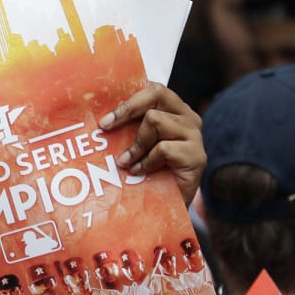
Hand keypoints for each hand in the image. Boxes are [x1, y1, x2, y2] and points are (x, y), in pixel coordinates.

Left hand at [99, 82, 204, 205]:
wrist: (169, 205)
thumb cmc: (148, 172)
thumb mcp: (135, 145)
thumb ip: (126, 128)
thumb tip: (98, 117)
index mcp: (174, 110)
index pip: (153, 89)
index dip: (127, 97)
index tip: (104, 114)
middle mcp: (188, 117)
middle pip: (157, 93)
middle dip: (126, 108)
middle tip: (104, 126)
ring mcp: (195, 135)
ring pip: (156, 120)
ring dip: (135, 143)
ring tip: (125, 162)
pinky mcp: (197, 155)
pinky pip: (163, 148)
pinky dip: (146, 161)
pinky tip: (139, 171)